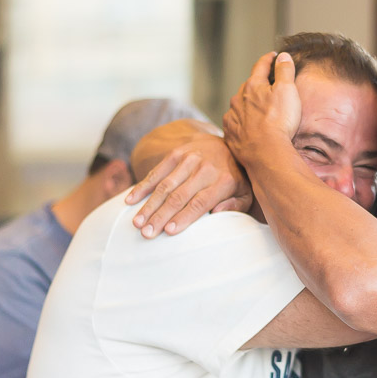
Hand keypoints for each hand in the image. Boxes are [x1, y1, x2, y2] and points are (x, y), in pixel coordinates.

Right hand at [125, 134, 252, 236]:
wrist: (228, 144)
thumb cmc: (237, 178)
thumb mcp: (247, 193)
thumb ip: (236, 205)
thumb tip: (217, 213)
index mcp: (224, 181)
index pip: (200, 202)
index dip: (183, 217)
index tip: (168, 231)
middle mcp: (205, 168)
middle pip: (179, 196)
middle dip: (160, 216)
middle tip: (146, 233)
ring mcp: (189, 158)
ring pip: (164, 185)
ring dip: (149, 205)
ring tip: (137, 223)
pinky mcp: (176, 153)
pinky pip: (156, 171)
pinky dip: (142, 186)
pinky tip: (130, 200)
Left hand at [222, 51, 301, 164]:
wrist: (265, 153)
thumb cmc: (279, 121)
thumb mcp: (288, 91)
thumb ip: (284, 71)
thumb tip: (282, 56)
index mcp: (253, 85)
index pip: (260, 66)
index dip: (268, 60)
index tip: (273, 56)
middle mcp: (238, 98)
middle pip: (248, 86)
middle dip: (257, 84)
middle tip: (268, 86)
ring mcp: (232, 117)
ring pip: (240, 105)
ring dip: (248, 104)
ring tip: (259, 109)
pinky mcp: (230, 133)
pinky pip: (235, 122)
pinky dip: (241, 121)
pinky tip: (248, 126)